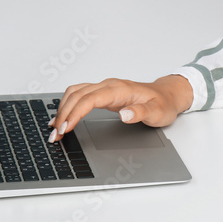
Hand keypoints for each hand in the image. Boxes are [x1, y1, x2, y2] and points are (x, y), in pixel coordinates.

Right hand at [48, 74, 193, 141]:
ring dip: (62, 109)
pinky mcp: (103, 93)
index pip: (90, 99)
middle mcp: (109, 86)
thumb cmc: (163, 103)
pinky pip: (79, 95)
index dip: (75, 113)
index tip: (65, 128)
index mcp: (120, 89)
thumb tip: (124, 115)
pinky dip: (67, 105)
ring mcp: (105, 88)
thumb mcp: (157, 112)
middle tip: (55, 135)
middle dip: (63, 115)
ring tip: (54, 129)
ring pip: (75, 93)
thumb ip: (140, 113)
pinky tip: (62, 117)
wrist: (168, 95)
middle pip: (78, 95)